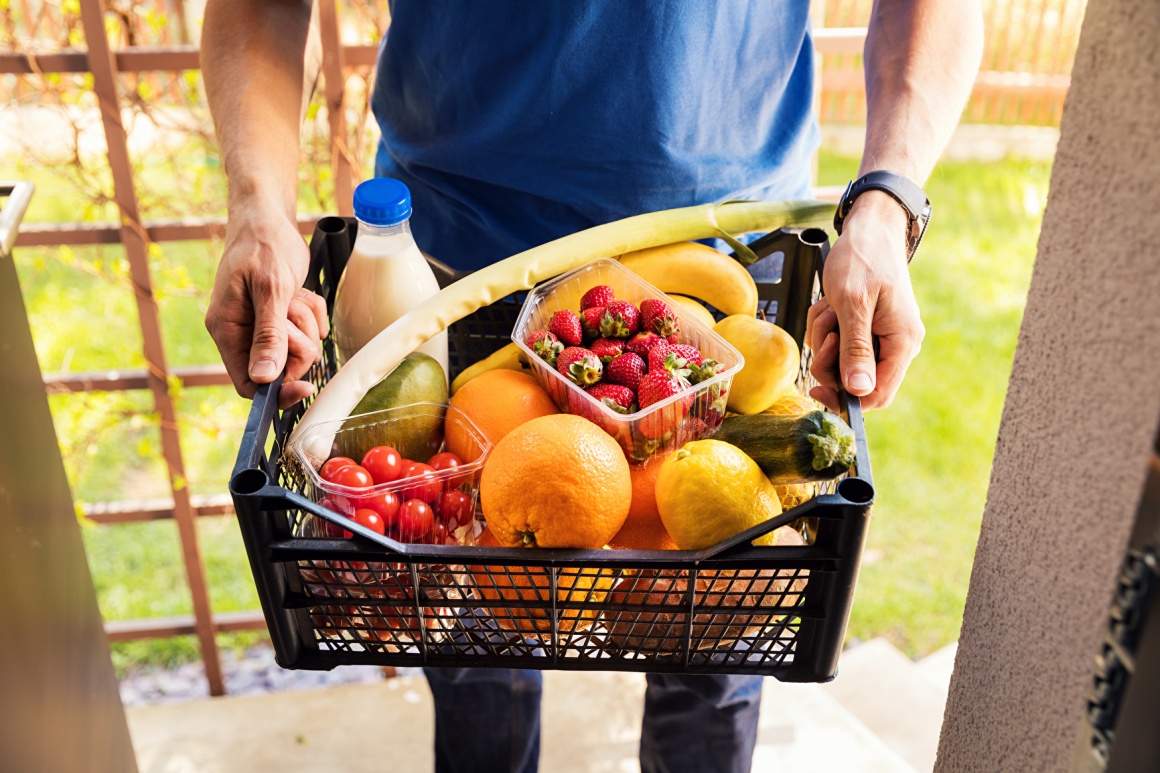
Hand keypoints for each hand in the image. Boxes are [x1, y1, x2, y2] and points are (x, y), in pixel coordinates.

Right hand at [205, 202, 327, 408]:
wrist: (269, 218)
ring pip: (300, 350)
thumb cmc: (263, 246)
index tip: (305, 386)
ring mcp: (263, 326)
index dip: (277, 392)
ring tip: (293, 295)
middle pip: (281, 369)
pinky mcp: (283, 318)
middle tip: (292, 312)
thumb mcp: (269, 290)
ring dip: (306, 323)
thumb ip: (268, 335)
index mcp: (227, 331)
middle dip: (297, 343)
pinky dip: (313, 312)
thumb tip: (262, 379)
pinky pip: (310, 331)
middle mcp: (242, 333)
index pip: (248, 384)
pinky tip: (301, 292)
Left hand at [805, 192, 924, 410]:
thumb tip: (859, 390)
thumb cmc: (863, 258)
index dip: (846, 399)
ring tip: (829, 307)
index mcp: (902, 343)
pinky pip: (836, 341)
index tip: (816, 388)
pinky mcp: (864, 326)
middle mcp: (895, 344)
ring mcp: (880, 335)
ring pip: (840, 360)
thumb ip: (856, 348)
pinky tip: (829, 303)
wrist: (868, 228)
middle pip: (855, 380)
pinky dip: (825, 324)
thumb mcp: (853, 303)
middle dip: (831, 358)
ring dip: (824, 336)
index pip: (878, 394)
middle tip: (827, 330)